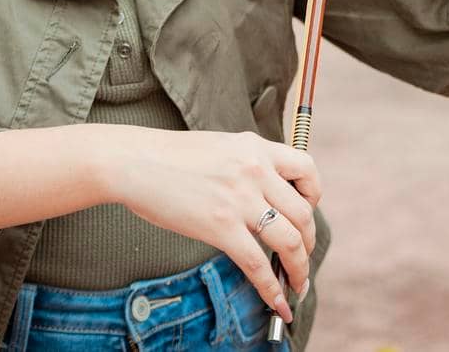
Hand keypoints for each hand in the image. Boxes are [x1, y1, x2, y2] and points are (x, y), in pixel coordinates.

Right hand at [104, 127, 321, 323]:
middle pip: (303, 213)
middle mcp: (255, 171)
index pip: (307, 170)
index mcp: (256, 147)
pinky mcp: (220, 227)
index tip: (306, 213)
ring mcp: (240, 199)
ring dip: (300, 269)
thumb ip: (247, 163)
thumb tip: (266, 193)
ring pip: (289, 241)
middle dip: (309, 242)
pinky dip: (273, 290)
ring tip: (298, 284)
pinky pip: (258, 265)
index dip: (314, 197)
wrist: (135, 161)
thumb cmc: (170, 156)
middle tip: (303, 257)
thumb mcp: (221, 146)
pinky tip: (278, 302)